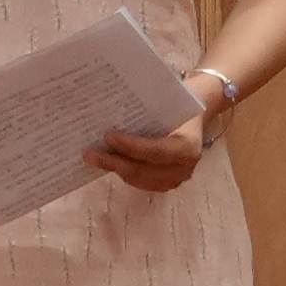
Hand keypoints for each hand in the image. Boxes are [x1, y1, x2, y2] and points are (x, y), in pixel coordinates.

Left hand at [93, 101, 211, 192]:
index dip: (131, 147)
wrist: (195, 116)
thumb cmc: (179, 104)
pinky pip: (141, 182)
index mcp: (188, 147)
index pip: (154, 151)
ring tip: (95, 158)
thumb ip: (147, 111)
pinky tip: (108, 163)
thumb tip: (113, 114)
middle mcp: (184, 169)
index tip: (108, 137)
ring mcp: (176, 179)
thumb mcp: (168, 102)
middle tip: (90, 154)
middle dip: (115, 162)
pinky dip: (124, 172)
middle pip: (143, 170)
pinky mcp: (167, 183)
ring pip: (140, 179)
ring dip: (116, 168)